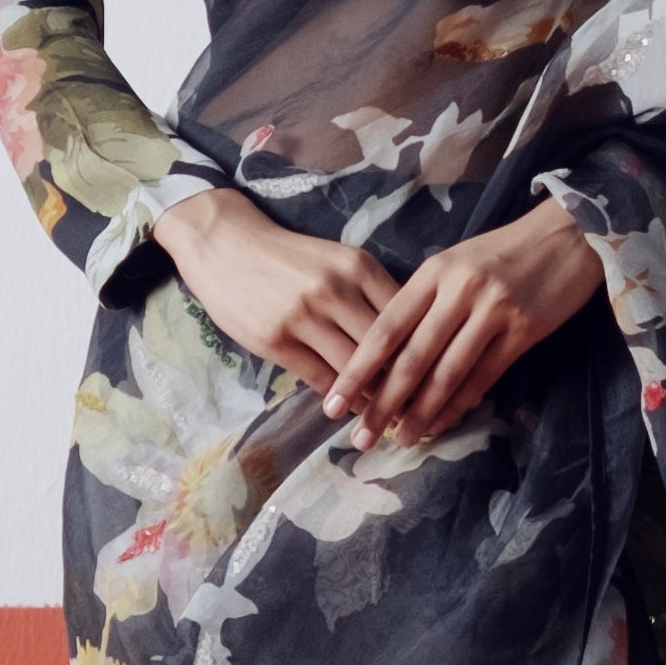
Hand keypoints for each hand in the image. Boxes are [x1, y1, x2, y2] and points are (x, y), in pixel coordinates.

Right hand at [154, 188, 402, 401]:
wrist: (225, 244)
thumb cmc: (288, 257)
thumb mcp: (337, 260)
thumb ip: (370, 293)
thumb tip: (411, 335)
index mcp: (358, 267)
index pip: (407, 317)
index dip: (426, 351)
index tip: (440, 377)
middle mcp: (336, 290)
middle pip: (386, 348)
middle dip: (407, 383)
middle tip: (425, 410)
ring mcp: (304, 315)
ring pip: (354, 369)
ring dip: (375, 399)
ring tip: (393, 420)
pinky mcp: (276, 339)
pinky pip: (321, 378)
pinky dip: (342, 398)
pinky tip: (353, 410)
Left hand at [318, 202, 606, 448]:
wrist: (567, 233)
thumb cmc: (504, 251)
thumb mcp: (456, 262)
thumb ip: (424, 300)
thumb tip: (391, 355)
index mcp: (434, 271)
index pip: (385, 328)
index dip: (357, 370)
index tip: (333, 402)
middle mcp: (459, 290)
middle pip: (411, 357)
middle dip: (382, 402)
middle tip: (359, 437)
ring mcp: (493, 310)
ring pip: (446, 373)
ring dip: (421, 412)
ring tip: (401, 439)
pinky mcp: (524, 330)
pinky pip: (484, 376)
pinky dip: (460, 404)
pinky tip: (443, 423)